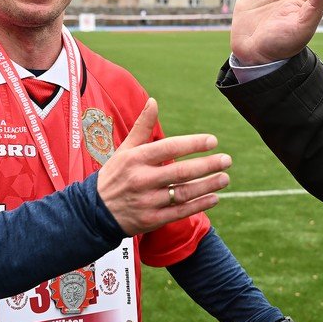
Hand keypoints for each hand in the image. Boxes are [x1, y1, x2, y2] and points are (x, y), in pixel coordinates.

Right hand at [97, 98, 230, 235]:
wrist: (95, 211)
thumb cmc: (114, 176)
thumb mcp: (125, 150)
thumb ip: (142, 127)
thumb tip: (153, 101)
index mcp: (136, 159)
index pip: (168, 148)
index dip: (192, 144)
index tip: (213, 141)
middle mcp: (141, 180)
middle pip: (180, 172)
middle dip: (206, 166)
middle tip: (227, 160)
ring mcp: (146, 201)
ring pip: (182, 193)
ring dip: (207, 186)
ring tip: (225, 178)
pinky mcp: (151, 220)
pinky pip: (179, 212)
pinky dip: (198, 205)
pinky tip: (214, 198)